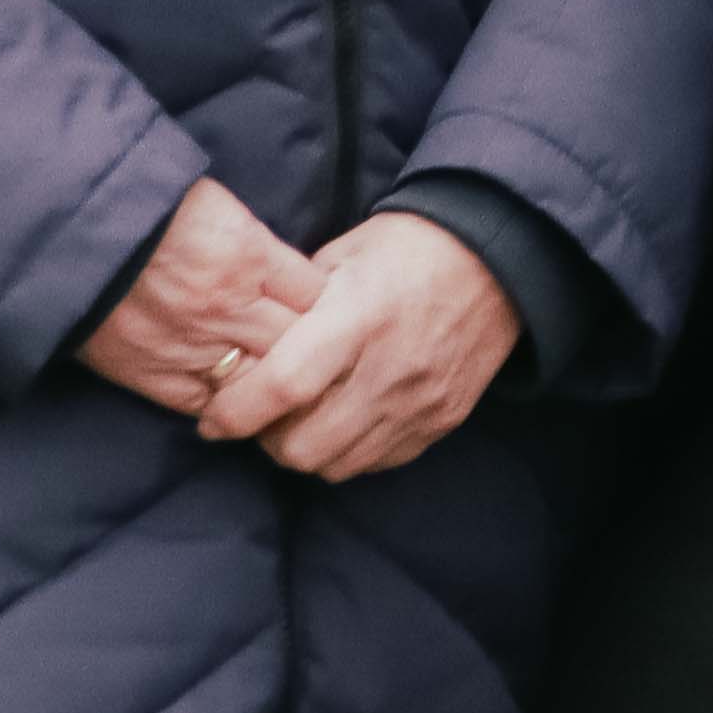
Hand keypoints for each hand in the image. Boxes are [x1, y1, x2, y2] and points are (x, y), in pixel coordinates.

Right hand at [74, 176, 324, 418]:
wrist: (71, 229)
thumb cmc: (148, 206)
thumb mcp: (219, 206)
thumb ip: (258, 245)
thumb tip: (293, 275)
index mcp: (249, 255)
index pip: (317, 296)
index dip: (331, 307)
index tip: (335, 312)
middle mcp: (229, 306)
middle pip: (297, 344)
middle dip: (314, 351)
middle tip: (325, 360)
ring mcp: (192, 345)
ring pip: (258, 381)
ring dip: (274, 384)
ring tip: (289, 389)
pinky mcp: (154, 373)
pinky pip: (207, 402)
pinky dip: (226, 405)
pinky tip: (240, 402)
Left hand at [196, 206, 518, 479]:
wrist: (500, 257)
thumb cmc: (407, 248)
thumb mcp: (342, 256)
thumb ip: (293, 307)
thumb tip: (243, 349)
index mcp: (360, 315)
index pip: (285, 385)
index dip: (236, 411)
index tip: (213, 417)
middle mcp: (392, 368)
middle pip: (304, 447)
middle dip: (268, 440)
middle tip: (264, 415)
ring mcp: (421, 402)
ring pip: (338, 465)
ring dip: (309, 450)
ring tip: (304, 419)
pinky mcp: (442, 420)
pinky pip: (379, 462)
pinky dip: (351, 450)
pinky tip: (347, 419)